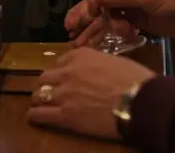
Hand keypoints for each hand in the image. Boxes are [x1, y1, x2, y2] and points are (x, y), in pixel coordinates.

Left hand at [26, 47, 155, 140]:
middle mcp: (67, 72)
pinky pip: (39, 114)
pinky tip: (35, 117)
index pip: (60, 61)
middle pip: (45, 77)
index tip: (65, 78)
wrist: (139, 101)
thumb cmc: (135, 80)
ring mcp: (63, 94)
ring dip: (40, 99)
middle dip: (48, 85)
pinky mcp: (64, 115)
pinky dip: (35, 115)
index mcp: (80, 56)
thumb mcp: (115, 61)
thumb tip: (98, 72)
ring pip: (38, 94)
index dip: (61, 71)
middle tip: (52, 93)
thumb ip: (99, 64)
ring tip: (42, 105)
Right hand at [63, 0, 138, 47]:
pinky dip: (106, 34)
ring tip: (77, 43)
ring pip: (106, 15)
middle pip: (101, 0)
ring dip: (92, 28)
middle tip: (69, 28)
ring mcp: (132, 5)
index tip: (92, 12)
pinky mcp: (137, 20)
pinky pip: (116, 26)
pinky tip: (93, 44)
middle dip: (85, 15)